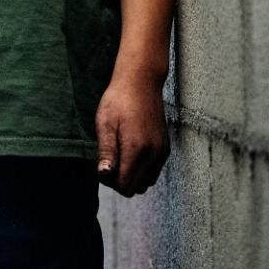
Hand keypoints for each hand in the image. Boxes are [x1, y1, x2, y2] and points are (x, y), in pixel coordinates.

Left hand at [95, 69, 169, 195]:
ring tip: (121, 156)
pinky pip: (154, 171)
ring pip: (147, 182)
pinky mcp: (165, 147)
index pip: (125, 186)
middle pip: (136, 188)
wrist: (141, 80)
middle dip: (121, 181)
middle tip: (110, 161)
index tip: (103, 166)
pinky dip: (143, 170)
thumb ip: (106, 151)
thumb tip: (105, 175)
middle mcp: (153, 153)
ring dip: (133, 176)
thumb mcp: (105, 122)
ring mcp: (162, 151)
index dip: (110, 182)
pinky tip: (132, 152)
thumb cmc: (119, 99)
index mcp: (136, 148)